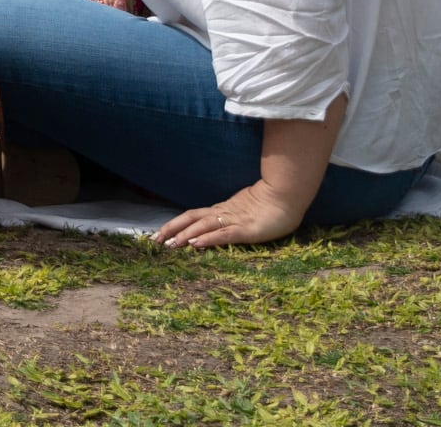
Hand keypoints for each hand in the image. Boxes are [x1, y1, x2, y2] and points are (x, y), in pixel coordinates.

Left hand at [156, 180, 307, 248]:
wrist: (286, 197)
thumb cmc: (268, 206)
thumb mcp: (243, 213)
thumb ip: (228, 220)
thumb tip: (211, 228)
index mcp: (220, 210)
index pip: (192, 216)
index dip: (174, 224)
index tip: (159, 234)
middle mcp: (222, 214)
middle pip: (191, 219)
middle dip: (171, 229)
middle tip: (154, 240)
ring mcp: (233, 221)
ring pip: (202, 226)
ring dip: (184, 235)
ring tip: (169, 244)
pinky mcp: (246, 230)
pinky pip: (222, 234)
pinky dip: (207, 239)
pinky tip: (194, 244)